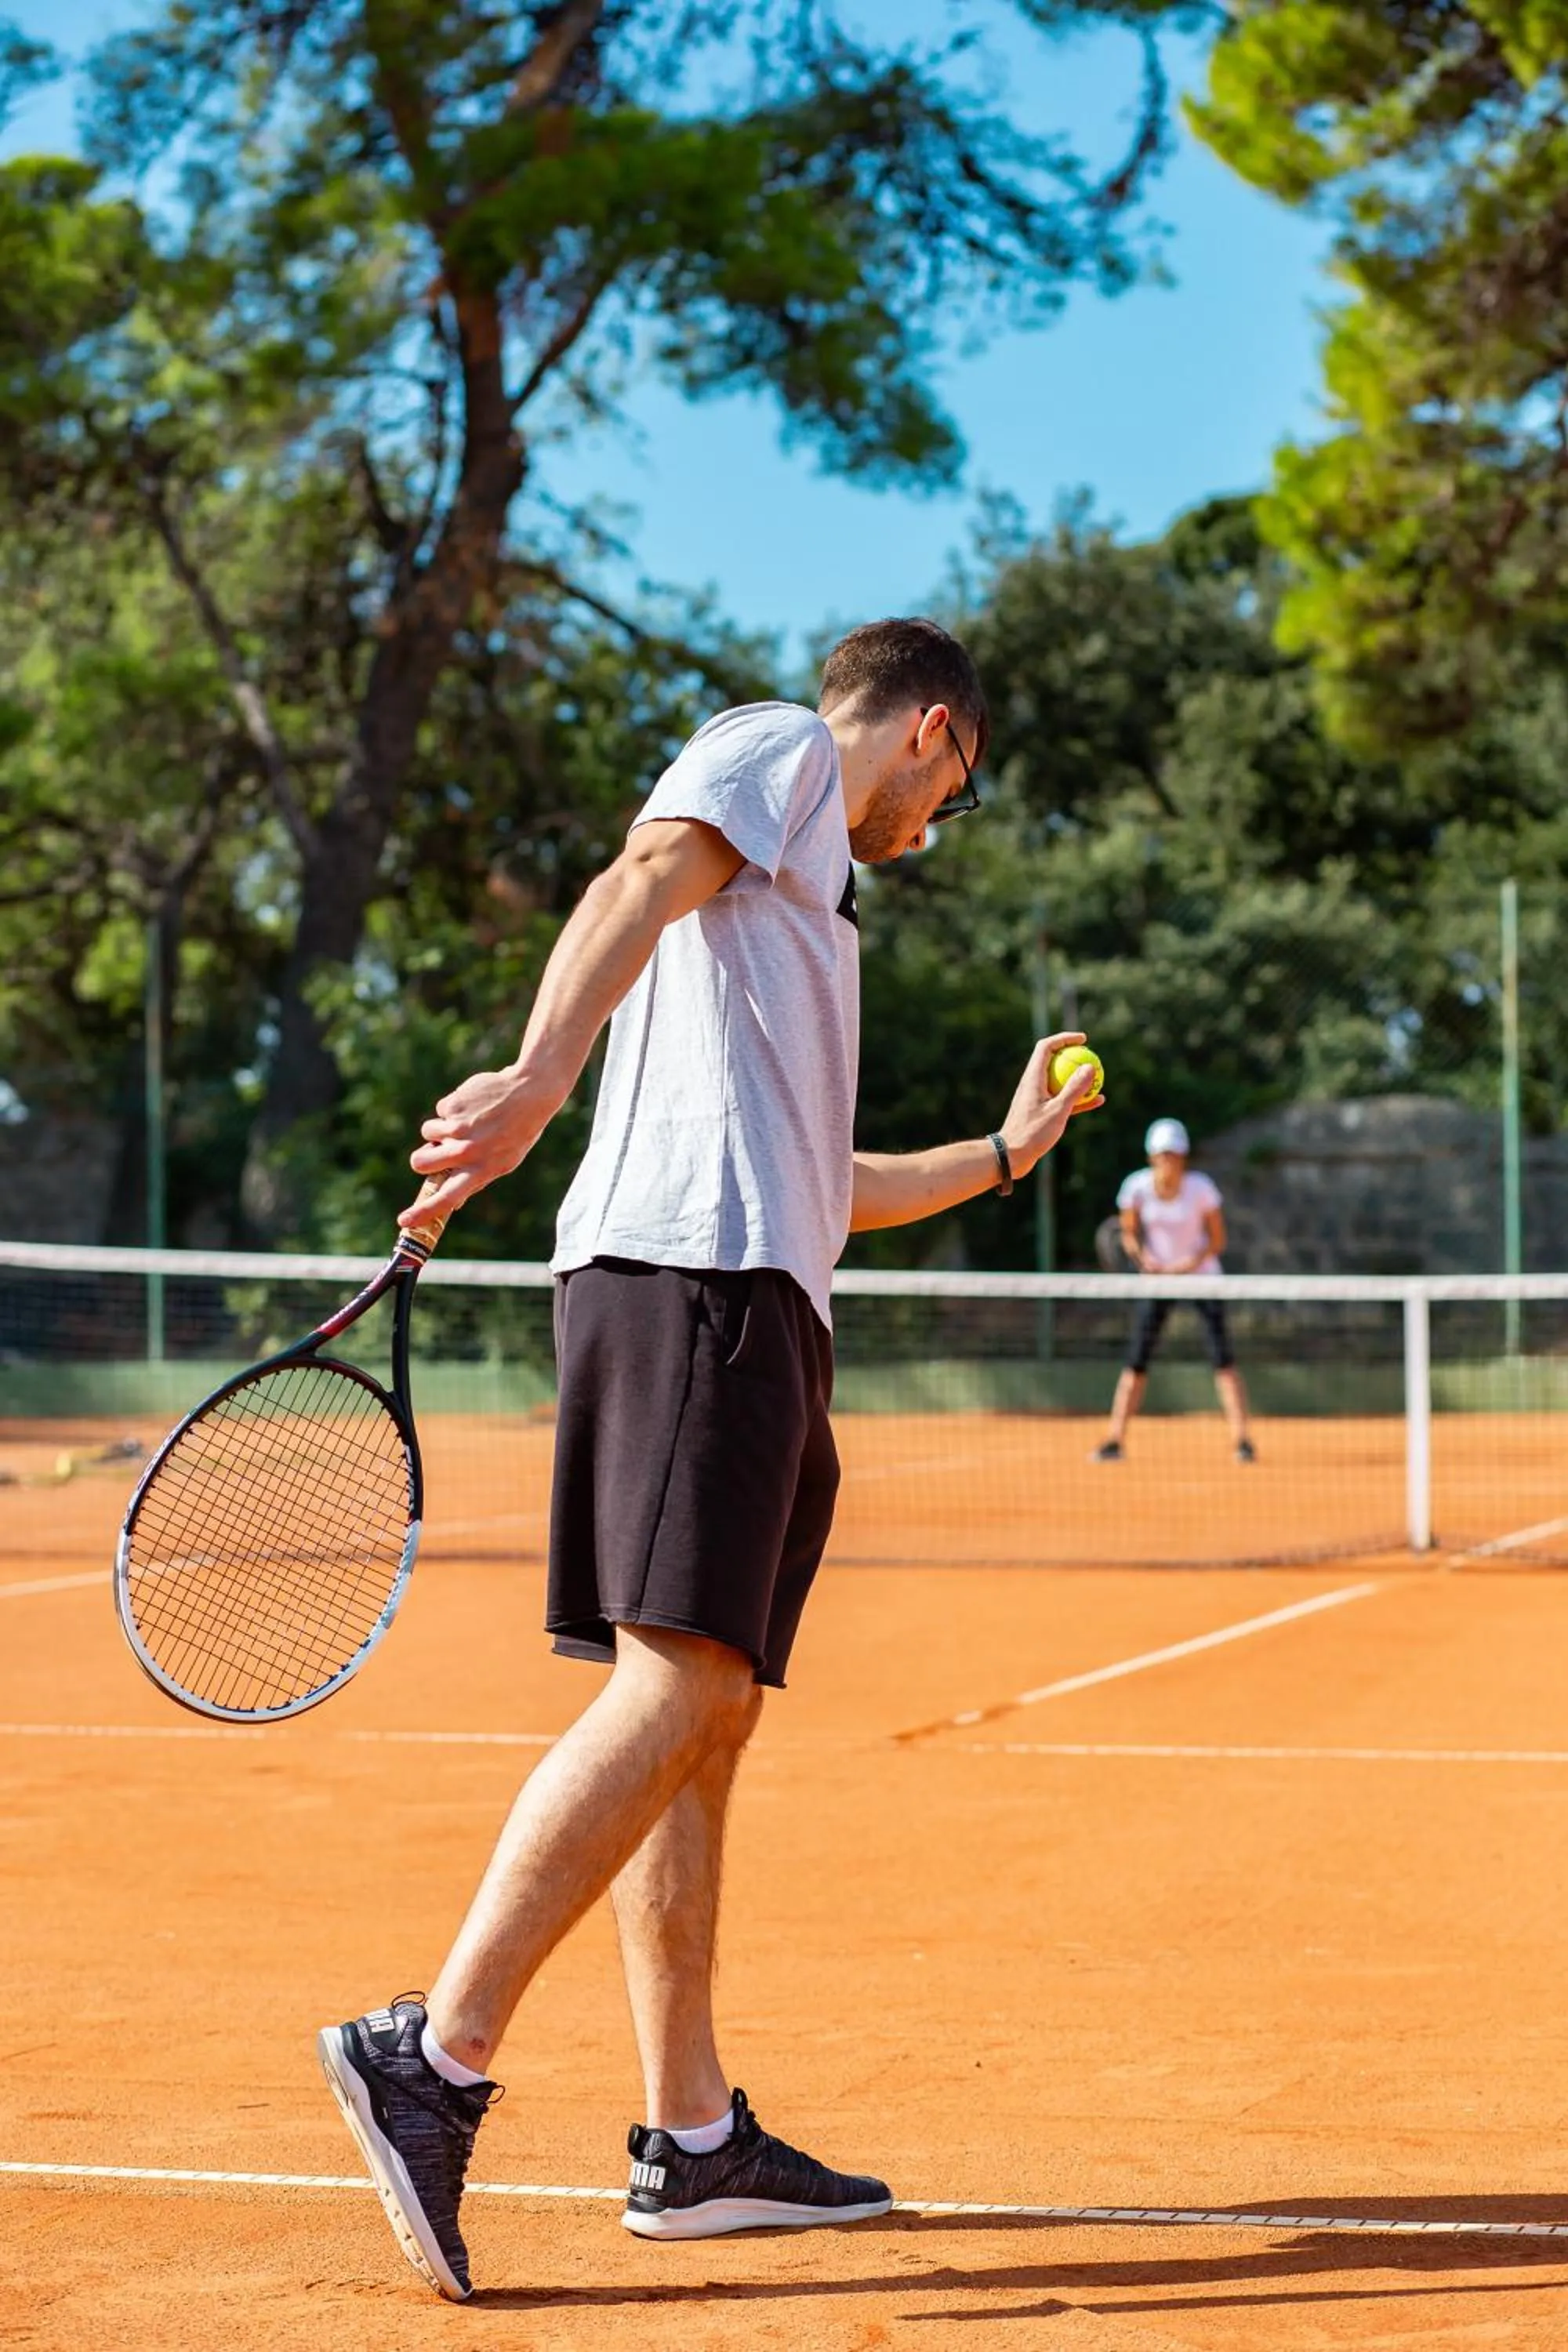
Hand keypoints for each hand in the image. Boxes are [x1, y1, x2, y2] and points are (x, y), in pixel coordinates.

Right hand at [399, 1064, 557, 1226]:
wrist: (530, 1092)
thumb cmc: (519, 1132)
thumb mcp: (504, 1162)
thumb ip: (476, 1181)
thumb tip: (453, 1203)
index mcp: (482, 1170)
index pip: (448, 1197)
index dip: (424, 1211)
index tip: (404, 1220)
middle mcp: (467, 1151)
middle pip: (421, 1163)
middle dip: (422, 1158)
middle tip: (434, 1151)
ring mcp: (458, 1128)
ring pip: (427, 1132)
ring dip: (440, 1128)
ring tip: (467, 1121)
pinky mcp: (454, 1105)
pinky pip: (440, 1110)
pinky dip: (454, 1109)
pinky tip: (476, 1104)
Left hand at [998, 1033, 1103, 1178]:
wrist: (1011, 1157)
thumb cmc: (1031, 1134)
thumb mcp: (1057, 1111)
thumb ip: (1074, 1089)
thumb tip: (1090, 1067)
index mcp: (1033, 1078)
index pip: (1046, 1047)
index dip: (1064, 1039)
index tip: (1083, 1039)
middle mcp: (1033, 1084)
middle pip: (1054, 1061)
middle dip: (1074, 1055)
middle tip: (1093, 1056)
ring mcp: (1037, 1098)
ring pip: (1061, 1081)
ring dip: (1079, 1078)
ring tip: (1099, 1077)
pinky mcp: (1042, 1112)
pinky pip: (1064, 1099)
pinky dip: (1079, 1098)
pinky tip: (1099, 1101)